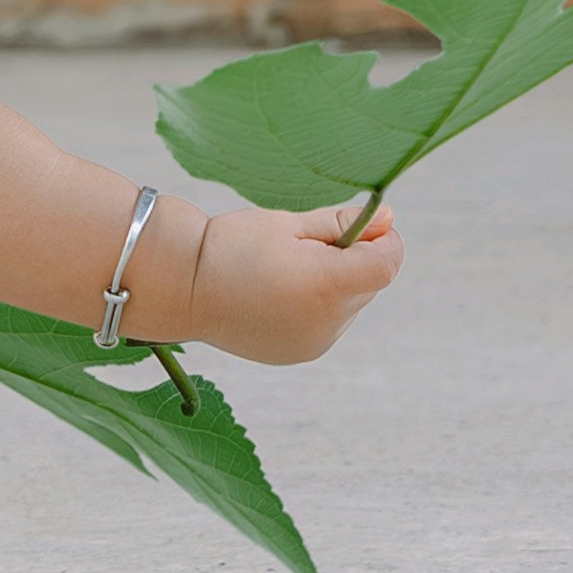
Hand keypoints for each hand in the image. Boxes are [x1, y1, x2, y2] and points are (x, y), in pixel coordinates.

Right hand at [178, 195, 402, 365]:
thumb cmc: (234, 246)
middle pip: (370, 282)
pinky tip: (281, 291)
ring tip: (287, 269)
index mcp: (326, 285)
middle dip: (353, 258)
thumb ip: (343, 223)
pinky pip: (330, 322)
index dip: (383, 239)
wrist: (183, 287)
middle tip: (305, 244)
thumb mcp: (290, 223)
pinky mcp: (301, 353)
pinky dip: (319, 304)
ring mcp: (315, 343)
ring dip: (336, 283)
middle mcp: (327, 323)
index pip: (388, 263)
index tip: (359, 223)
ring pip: (351, 303)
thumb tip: (390, 219)